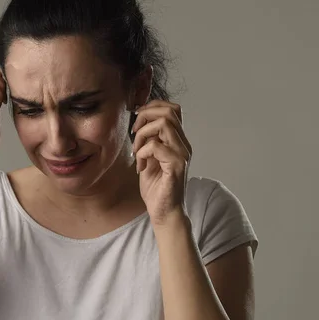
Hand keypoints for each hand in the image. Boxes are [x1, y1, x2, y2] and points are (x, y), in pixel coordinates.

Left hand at [131, 100, 192, 225]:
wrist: (164, 212)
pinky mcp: (177, 166)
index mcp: (178, 142)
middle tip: (134, 132)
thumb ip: (149, 141)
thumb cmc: (156, 188)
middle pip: (169, 111)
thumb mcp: (149, 158)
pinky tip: (140, 167)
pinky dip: (142, 153)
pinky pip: (156, 146)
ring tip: (137, 151)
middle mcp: (183, 145)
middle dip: (146, 116)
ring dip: (143, 134)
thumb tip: (141, 123)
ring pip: (164, 124)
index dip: (152, 107)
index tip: (137, 120)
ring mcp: (182, 155)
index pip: (172, 109)